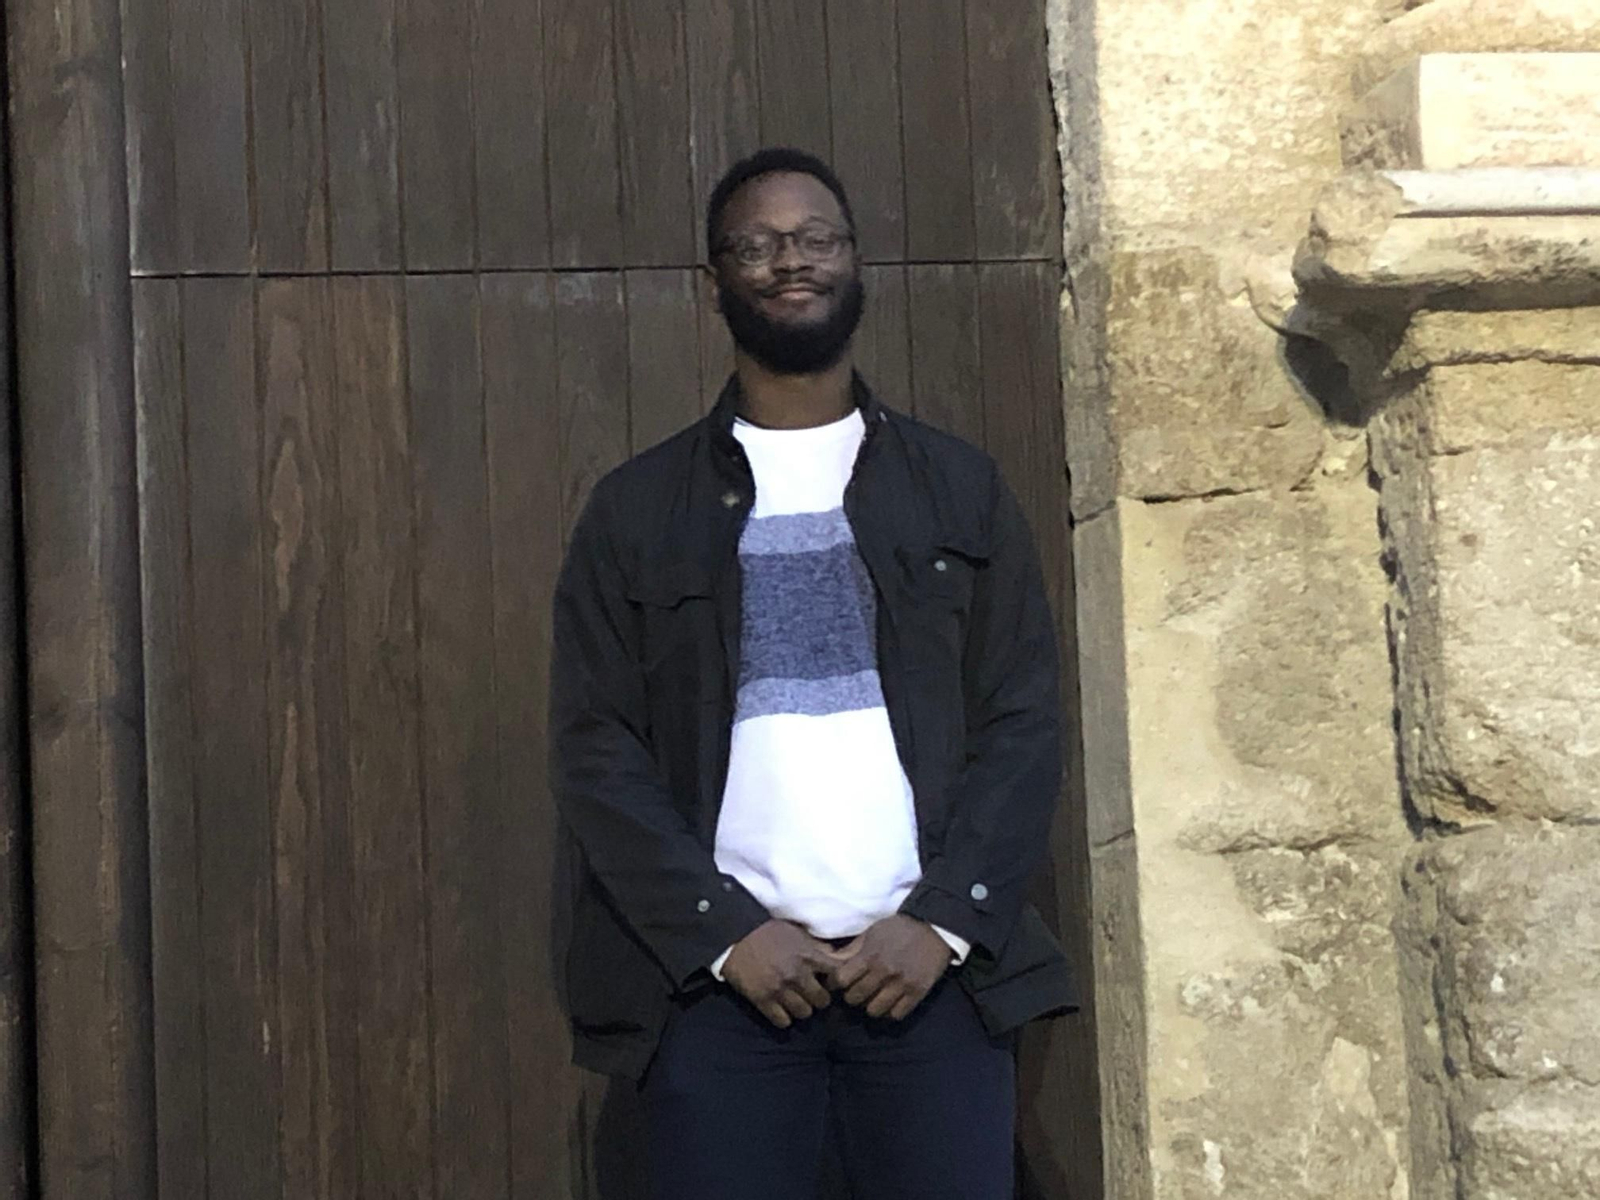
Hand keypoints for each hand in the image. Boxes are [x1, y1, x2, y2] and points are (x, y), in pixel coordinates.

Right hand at [721, 920, 836, 1028]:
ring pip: (804, 1013)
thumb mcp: (797, 932)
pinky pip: (783, 1021)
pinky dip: (784, 1018)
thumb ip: (817, 946)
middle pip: (822, 1001)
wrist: (736, 935)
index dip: (836, 980)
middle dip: (820, 999)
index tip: (829, 981)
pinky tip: (782, 1010)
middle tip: (813, 995)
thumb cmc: (768, 931)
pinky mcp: (763, 1000)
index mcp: (808, 955)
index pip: (836, 975)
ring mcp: (780, 989)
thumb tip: (836, 957)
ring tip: (797, 1002)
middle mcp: (797, 974)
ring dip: (802, 1009)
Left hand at [827, 915, 951, 1020]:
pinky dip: (891, 1011)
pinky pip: (896, 1015)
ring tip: (874, 997)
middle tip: (857, 990)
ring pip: (874, 1011)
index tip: (838, 983)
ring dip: (871, 1005)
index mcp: (870, 955)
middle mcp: (884, 972)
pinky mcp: (917, 992)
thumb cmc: (899, 928)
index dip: (835, 983)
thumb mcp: (872, 932)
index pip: (841, 979)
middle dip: (852, 995)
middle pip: (854, 998)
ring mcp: (901, 984)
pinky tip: (890, 1002)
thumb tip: (829, 962)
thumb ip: (851, 950)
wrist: (933, 927)